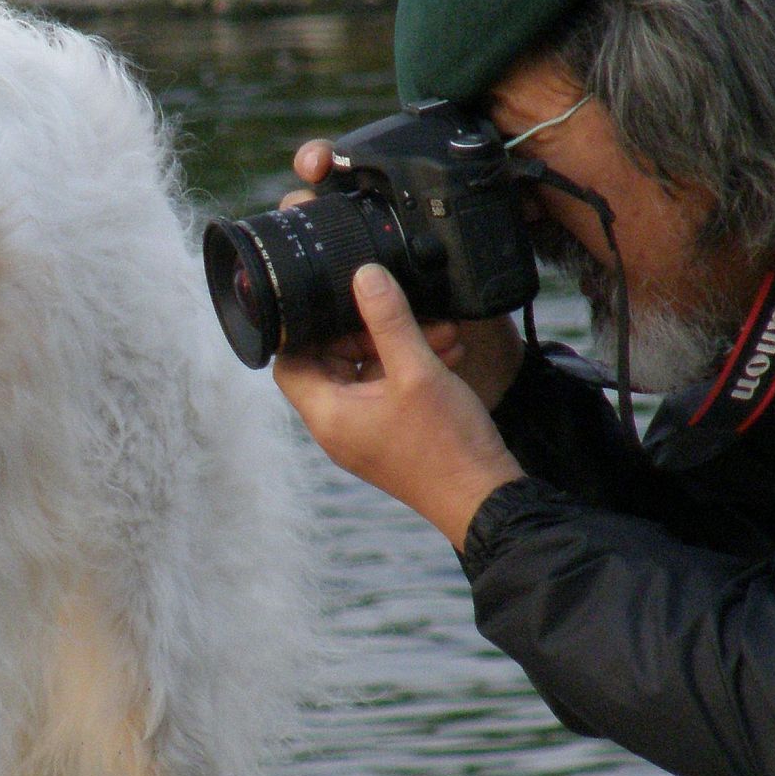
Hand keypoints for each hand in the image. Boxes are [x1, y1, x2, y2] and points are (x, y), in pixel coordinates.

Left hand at [273, 265, 524, 549]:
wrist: (486, 499)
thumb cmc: (447, 445)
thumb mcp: (417, 371)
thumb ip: (389, 320)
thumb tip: (365, 276)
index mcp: (328, 415)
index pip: (288, 363)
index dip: (306, 331)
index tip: (338, 306)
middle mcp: (337, 427)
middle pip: (329, 363)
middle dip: (367, 332)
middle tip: (403, 314)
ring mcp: (363, 434)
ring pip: (366, 374)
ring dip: (398, 347)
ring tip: (441, 331)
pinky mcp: (390, 437)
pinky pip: (387, 391)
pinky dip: (410, 369)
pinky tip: (448, 351)